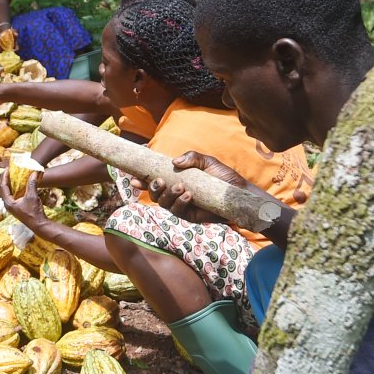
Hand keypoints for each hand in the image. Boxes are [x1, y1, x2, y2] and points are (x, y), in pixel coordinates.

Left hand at [0, 171, 48, 229]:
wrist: (39, 225)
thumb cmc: (33, 212)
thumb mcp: (32, 196)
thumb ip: (31, 184)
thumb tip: (33, 173)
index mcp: (8, 202)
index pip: (3, 187)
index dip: (5, 177)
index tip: (7, 169)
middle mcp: (8, 205)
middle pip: (3, 189)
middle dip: (6, 180)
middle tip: (9, 171)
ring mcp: (12, 207)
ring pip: (8, 193)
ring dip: (10, 184)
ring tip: (12, 176)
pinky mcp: (17, 208)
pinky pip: (12, 196)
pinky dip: (14, 189)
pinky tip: (19, 185)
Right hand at [130, 151, 249, 223]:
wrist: (240, 194)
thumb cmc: (224, 177)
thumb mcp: (207, 162)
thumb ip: (191, 157)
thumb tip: (174, 162)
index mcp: (175, 180)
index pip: (154, 181)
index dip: (141, 181)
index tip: (133, 178)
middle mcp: (175, 193)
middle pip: (154, 194)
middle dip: (152, 188)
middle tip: (160, 181)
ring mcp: (181, 205)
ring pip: (163, 203)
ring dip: (168, 195)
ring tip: (180, 187)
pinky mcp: (190, 216)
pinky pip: (178, 212)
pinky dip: (180, 203)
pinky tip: (188, 196)